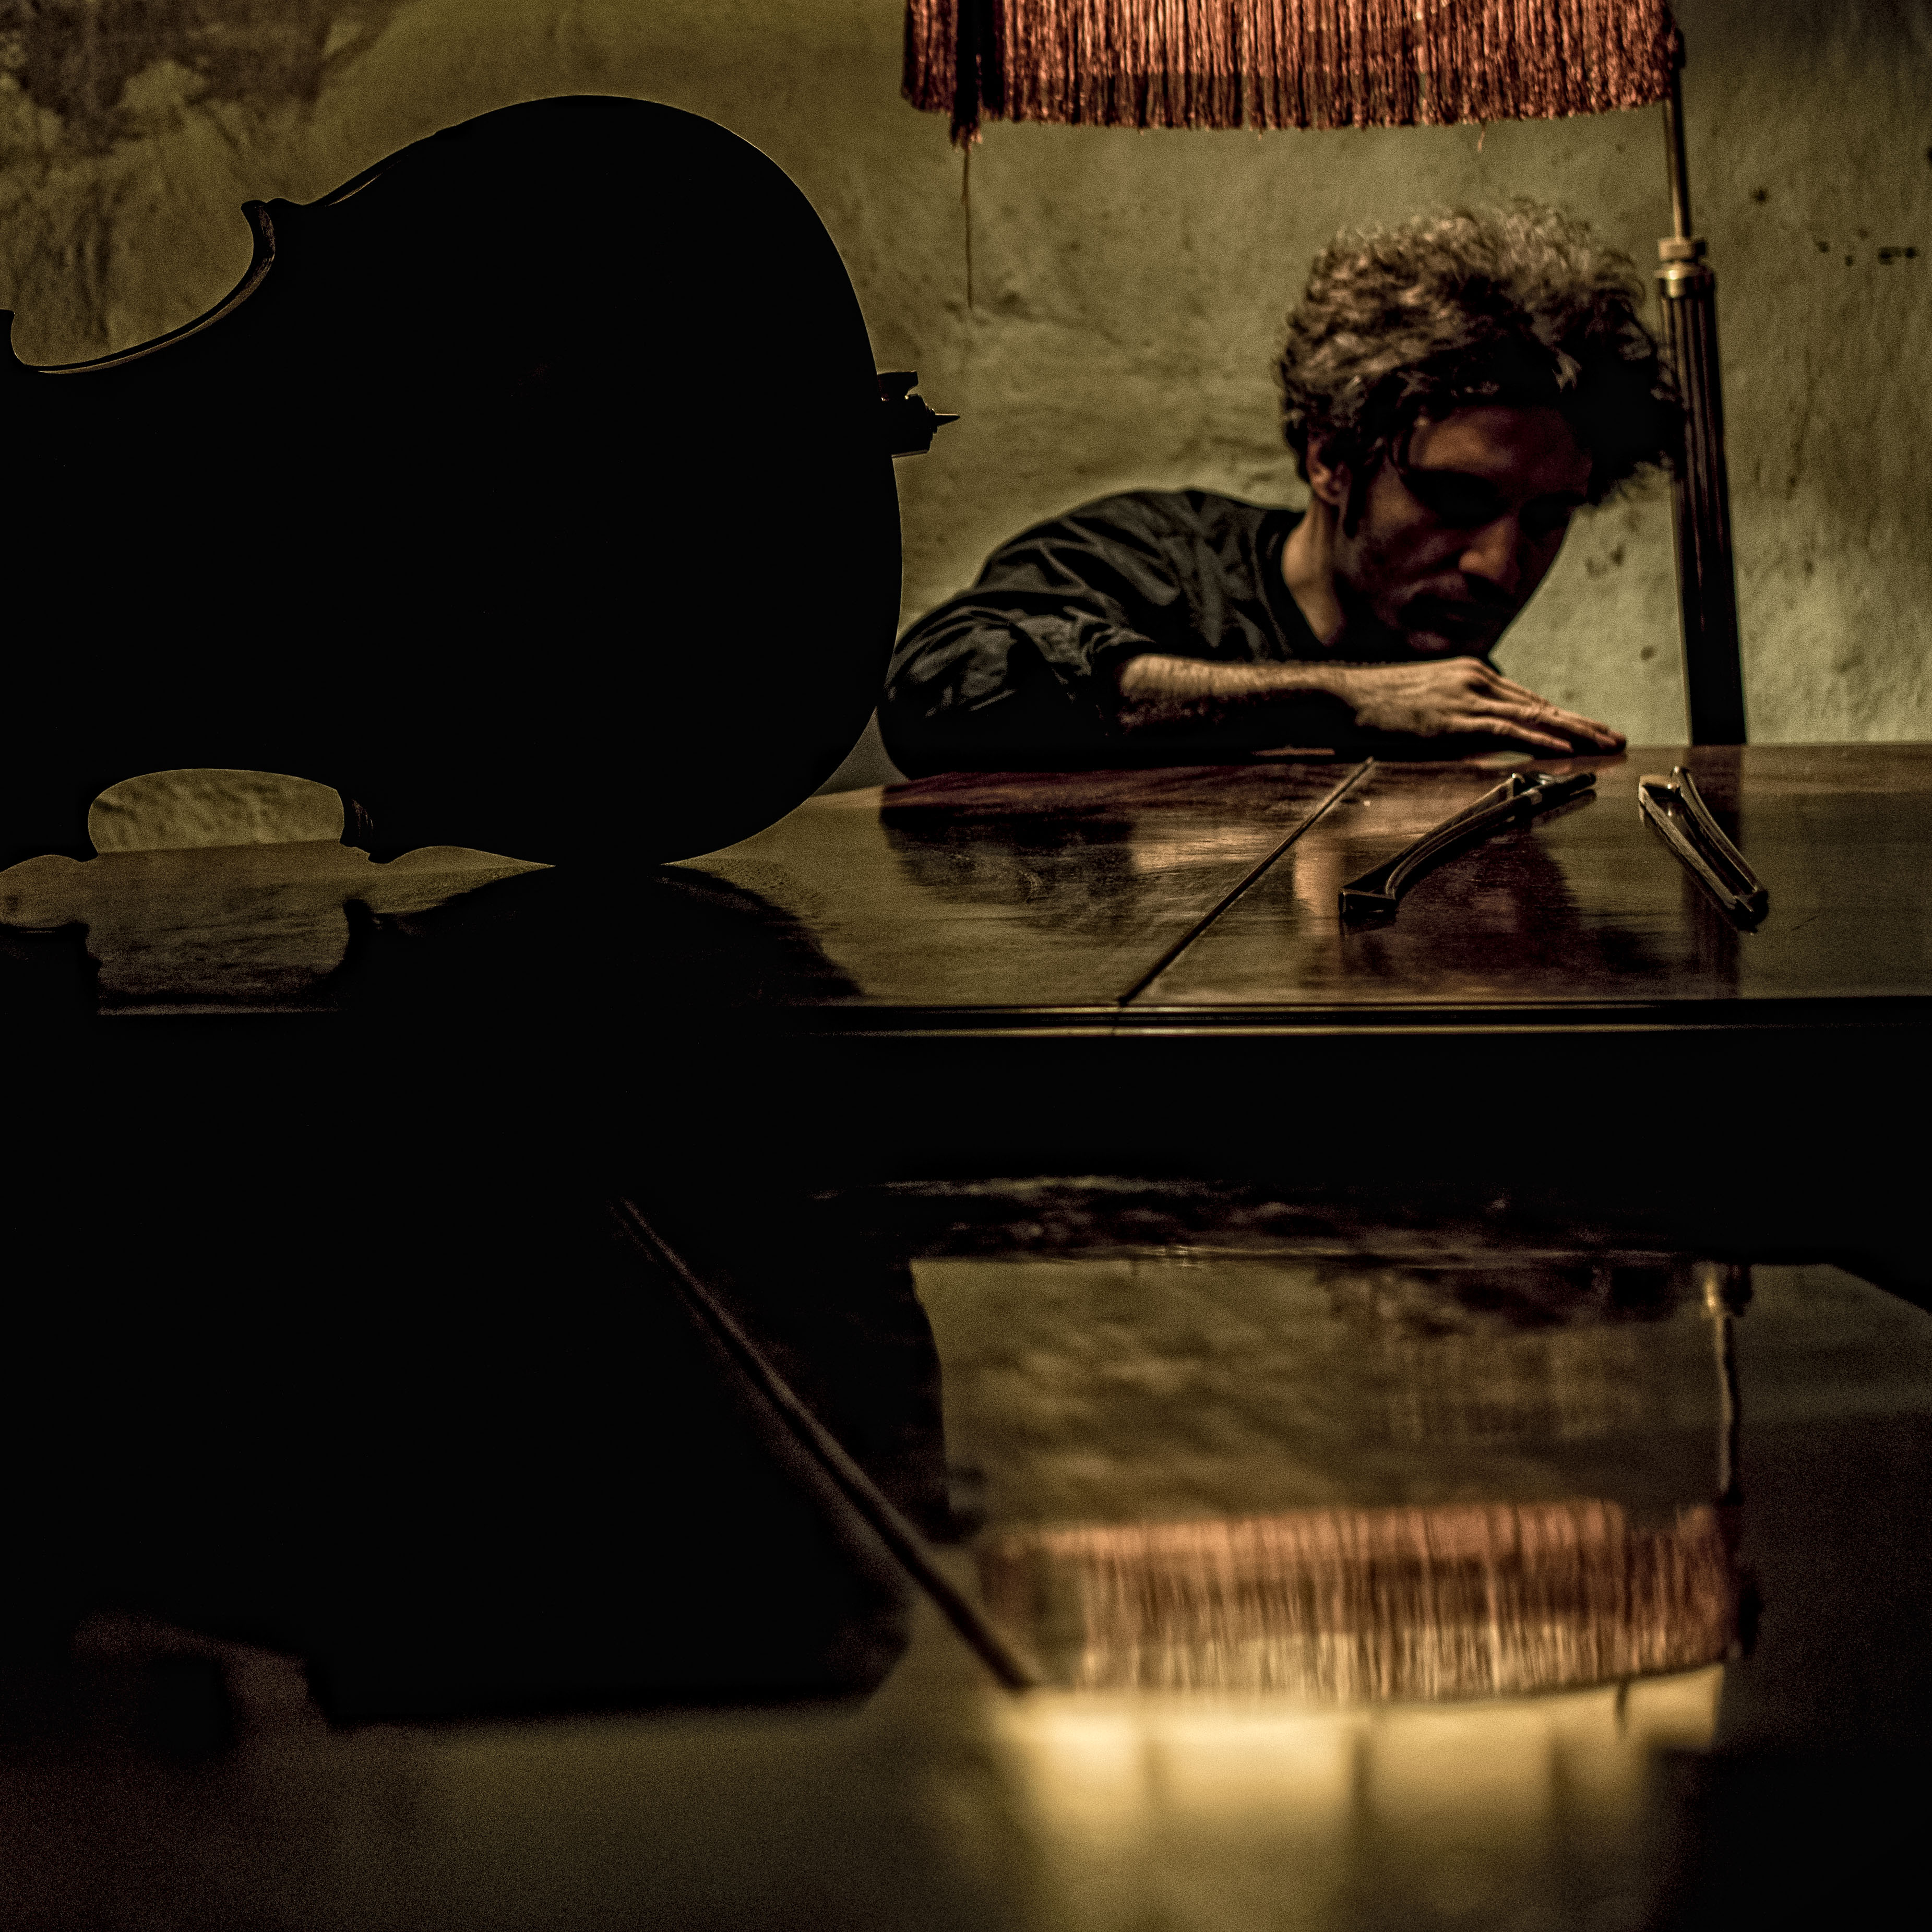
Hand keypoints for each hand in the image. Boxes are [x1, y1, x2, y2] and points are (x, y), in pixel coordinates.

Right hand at [1320, 659, 1624, 754]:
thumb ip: (1453, 715)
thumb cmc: (1375, 706)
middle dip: (1581, 724)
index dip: (1562, 717)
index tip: (1589, 730)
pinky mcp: (1454, 720)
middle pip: (1539, 706)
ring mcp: (1466, 698)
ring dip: (1573, 733)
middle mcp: (1476, 680)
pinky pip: (1508, 730)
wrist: (1343, 699)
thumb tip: (1472, 737)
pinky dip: (1540, 739)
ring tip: (1602, 746)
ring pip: (1533, 716)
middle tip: (1614, 738)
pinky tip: (1563, 749)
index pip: (1527, 700)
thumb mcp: (1423, 704)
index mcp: (1470, 675)